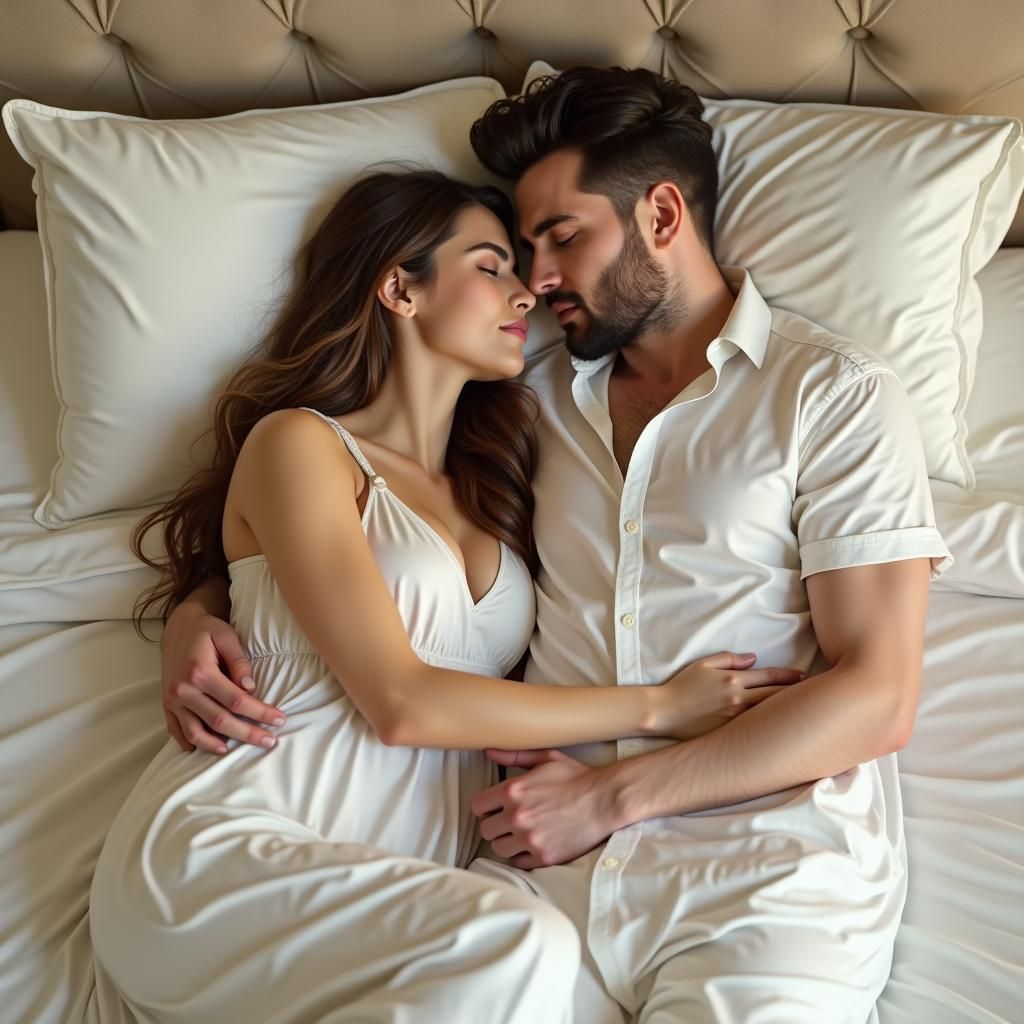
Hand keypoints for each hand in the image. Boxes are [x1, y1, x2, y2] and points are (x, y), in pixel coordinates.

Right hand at [162, 605, 284, 754]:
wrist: (177, 628)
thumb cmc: (207, 630)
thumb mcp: (227, 636)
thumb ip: (239, 662)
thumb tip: (250, 688)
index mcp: (200, 672)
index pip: (236, 700)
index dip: (259, 712)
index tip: (279, 720)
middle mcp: (183, 689)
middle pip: (219, 721)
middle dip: (247, 734)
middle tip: (269, 742)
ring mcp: (172, 700)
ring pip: (195, 732)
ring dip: (216, 745)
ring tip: (235, 752)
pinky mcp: (166, 704)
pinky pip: (177, 730)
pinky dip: (191, 742)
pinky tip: (206, 748)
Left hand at [472, 749, 615, 868]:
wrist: (605, 800)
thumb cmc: (576, 777)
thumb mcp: (545, 758)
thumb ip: (514, 756)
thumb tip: (489, 751)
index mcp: (513, 790)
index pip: (478, 806)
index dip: (485, 806)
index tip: (495, 807)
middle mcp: (517, 816)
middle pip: (486, 830)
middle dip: (496, 824)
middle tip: (510, 821)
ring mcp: (530, 838)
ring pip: (498, 848)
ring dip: (507, 841)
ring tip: (522, 833)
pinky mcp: (543, 856)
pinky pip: (517, 862)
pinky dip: (522, 855)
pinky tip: (533, 844)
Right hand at [657, 651, 803, 739]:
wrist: (664, 711)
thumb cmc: (682, 686)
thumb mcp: (703, 664)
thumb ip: (730, 658)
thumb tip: (754, 659)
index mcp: (732, 679)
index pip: (769, 676)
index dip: (788, 676)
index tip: (802, 676)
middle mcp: (738, 699)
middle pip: (776, 695)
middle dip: (795, 693)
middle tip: (813, 693)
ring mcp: (735, 719)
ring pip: (769, 714)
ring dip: (787, 711)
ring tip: (804, 712)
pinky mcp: (730, 733)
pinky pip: (756, 730)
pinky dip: (770, 727)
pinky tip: (782, 729)